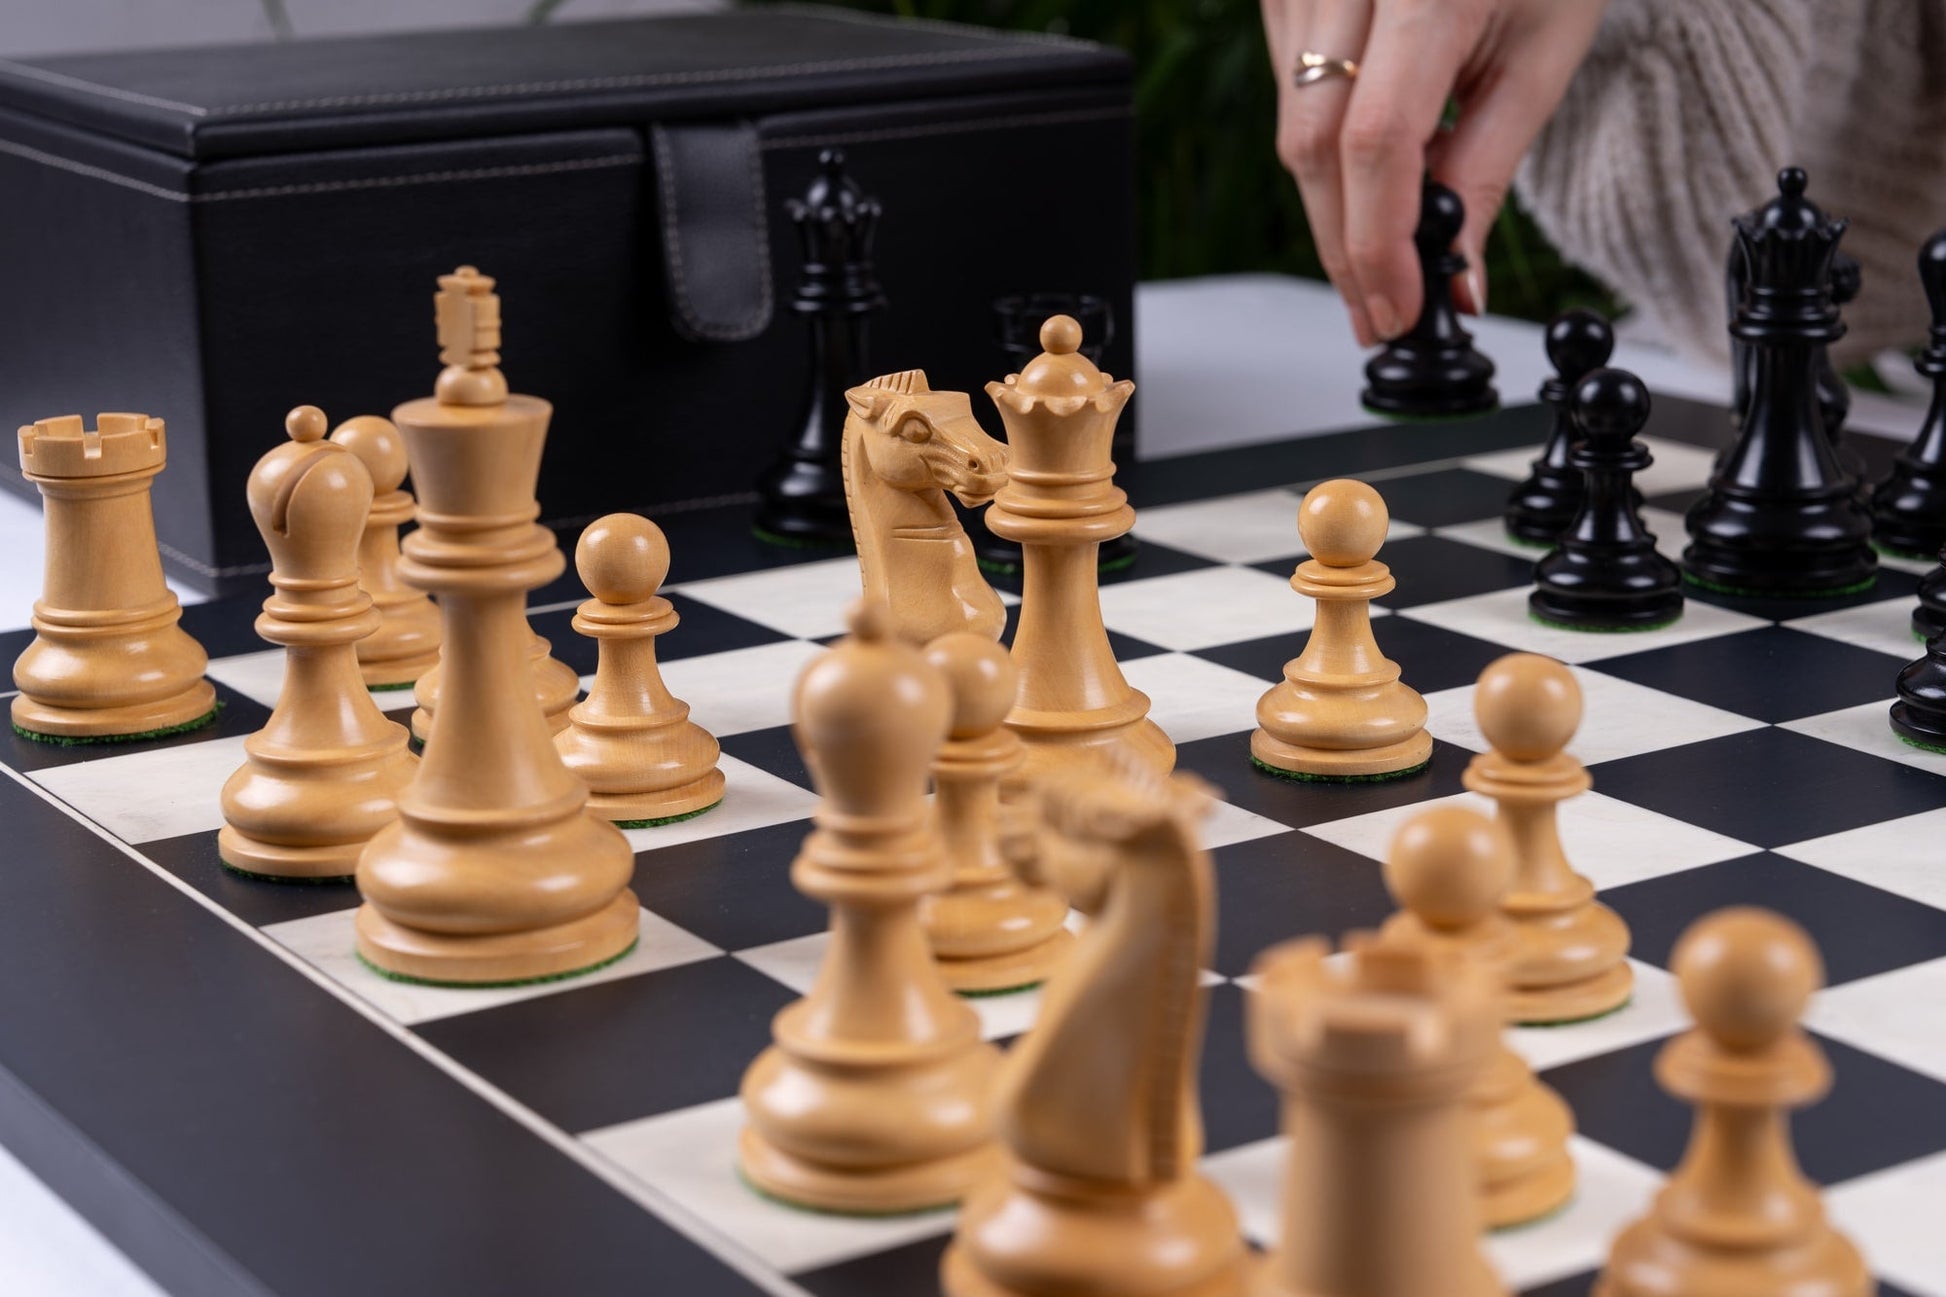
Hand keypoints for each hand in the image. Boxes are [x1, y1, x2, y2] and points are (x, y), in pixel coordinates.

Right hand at [1263, 0, 1608, 344]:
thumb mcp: (1540, 56)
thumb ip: (1486, 171)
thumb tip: (1456, 277)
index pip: (1376, 142)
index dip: (1379, 242)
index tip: (1399, 307)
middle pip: (1315, 147)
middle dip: (1346, 247)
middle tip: (1381, 311)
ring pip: (1293, 130)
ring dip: (1333, 210)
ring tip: (1380, 260)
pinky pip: (1289, 95)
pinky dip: (1325, 156)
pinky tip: (1367, 179)